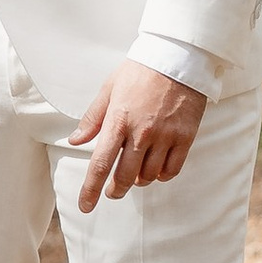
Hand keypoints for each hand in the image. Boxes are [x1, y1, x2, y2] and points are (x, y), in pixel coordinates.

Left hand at [68, 62, 204, 214]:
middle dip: (115, 190)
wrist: (177, 56)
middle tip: (111, 192)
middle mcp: (141, 132)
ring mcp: (165, 136)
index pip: (101, 164)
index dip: (91, 189)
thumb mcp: (109, 88)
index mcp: (118, 120)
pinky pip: (171, 170)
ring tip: (135, 173)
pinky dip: (161, 175)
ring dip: (138, 180)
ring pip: (148, 176)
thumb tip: (76, 140)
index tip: (86, 206)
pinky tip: (156, 169)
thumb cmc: (140, 71)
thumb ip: (93, 118)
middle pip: (124, 177)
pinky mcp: (185, 137)